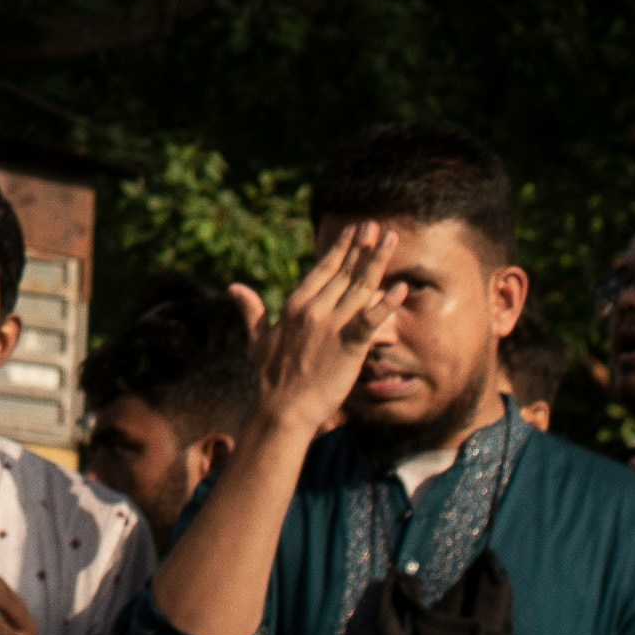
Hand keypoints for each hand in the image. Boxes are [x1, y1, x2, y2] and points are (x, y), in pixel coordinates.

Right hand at [243, 226, 401, 440]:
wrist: (283, 409)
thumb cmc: (270, 378)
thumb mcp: (257, 339)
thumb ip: (251, 310)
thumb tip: (234, 287)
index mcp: (295, 306)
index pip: (322, 270)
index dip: (340, 249)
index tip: (353, 230)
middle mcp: (314, 310)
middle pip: (345, 273)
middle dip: (362, 247)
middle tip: (376, 225)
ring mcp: (332, 327)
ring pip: (361, 288)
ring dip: (378, 262)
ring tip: (392, 239)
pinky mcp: (349, 346)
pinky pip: (371, 321)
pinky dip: (386, 305)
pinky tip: (400, 289)